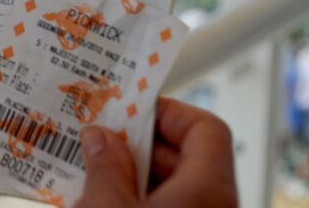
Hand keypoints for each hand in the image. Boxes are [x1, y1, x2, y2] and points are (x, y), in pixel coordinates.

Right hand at [74, 97, 236, 207]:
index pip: (205, 128)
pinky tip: (104, 203)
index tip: (129, 110)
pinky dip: (138, 201)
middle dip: (138, 146)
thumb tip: (100, 138)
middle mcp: (215, 206)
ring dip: (133, 178)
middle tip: (99, 143)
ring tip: (94, 180)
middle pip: (185, 156)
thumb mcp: (108, 207)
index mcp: (208, 190)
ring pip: (174, 188)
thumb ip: (106, 168)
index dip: (167, 112)